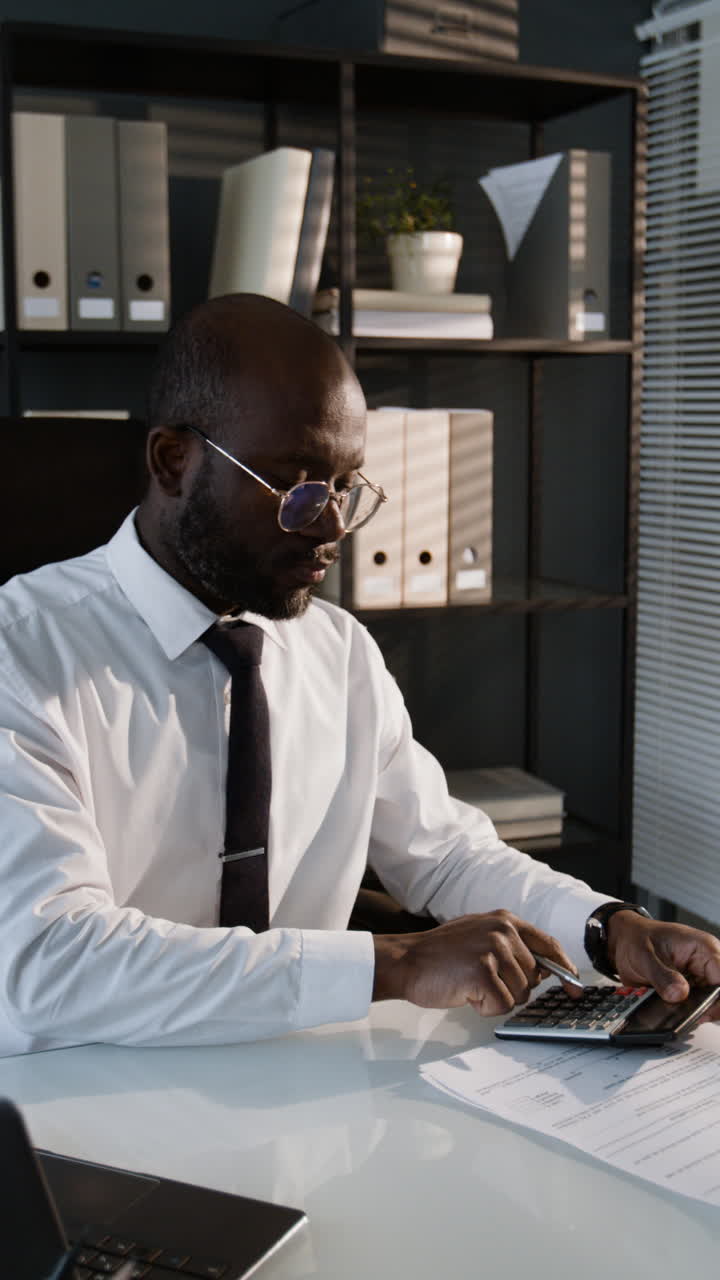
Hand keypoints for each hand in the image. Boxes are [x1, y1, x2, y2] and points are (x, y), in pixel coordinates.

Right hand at [372, 910, 579, 1014]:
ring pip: (520, 994)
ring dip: (496, 998)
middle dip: (512, 988)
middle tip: (481, 980)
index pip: (549, 944)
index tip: (575, 986)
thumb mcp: (480, 936)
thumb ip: (511, 946)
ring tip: (470, 983)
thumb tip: (544, 968)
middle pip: (534, 977)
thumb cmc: (441, 954)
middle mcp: (503, 931)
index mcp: (505, 920)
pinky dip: (484, 1007)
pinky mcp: (483, 972)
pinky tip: (466, 992)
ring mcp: (493, 950)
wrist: (407, 961)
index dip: (565, 968)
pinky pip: (502, 1005)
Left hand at [607, 912, 719, 1013]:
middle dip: (705, 1008)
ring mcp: (700, 979)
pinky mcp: (691, 991)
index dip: (717, 998)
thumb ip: (662, 975)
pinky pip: (696, 1006)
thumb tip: (679, 994)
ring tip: (675, 1012)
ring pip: (709, 1004)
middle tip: (686, 1016)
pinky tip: (673, 1013)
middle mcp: (707, 964)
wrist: (625, 942)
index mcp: (703, 948)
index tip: (702, 1011)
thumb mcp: (644, 955)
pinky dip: (686, 1013)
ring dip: (694, 1012)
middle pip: (719, 995)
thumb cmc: (637, 939)